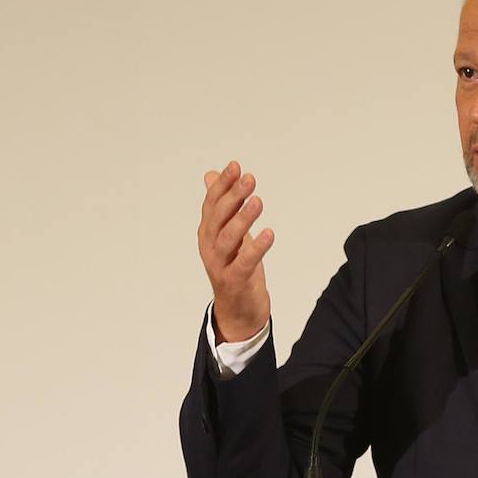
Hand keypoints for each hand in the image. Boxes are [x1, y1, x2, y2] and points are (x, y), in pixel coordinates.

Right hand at [198, 160, 273, 341]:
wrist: (238, 311)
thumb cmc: (235, 269)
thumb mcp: (229, 234)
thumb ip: (222, 206)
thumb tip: (211, 175)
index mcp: (208, 233)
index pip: (212, 204)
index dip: (223, 185)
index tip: (236, 166)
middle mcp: (210, 247)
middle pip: (219, 217)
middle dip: (233, 196)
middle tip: (249, 179)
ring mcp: (220, 265)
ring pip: (228, 238)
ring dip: (243, 218)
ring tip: (258, 201)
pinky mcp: (234, 281)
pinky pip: (245, 262)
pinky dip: (257, 248)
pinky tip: (270, 234)